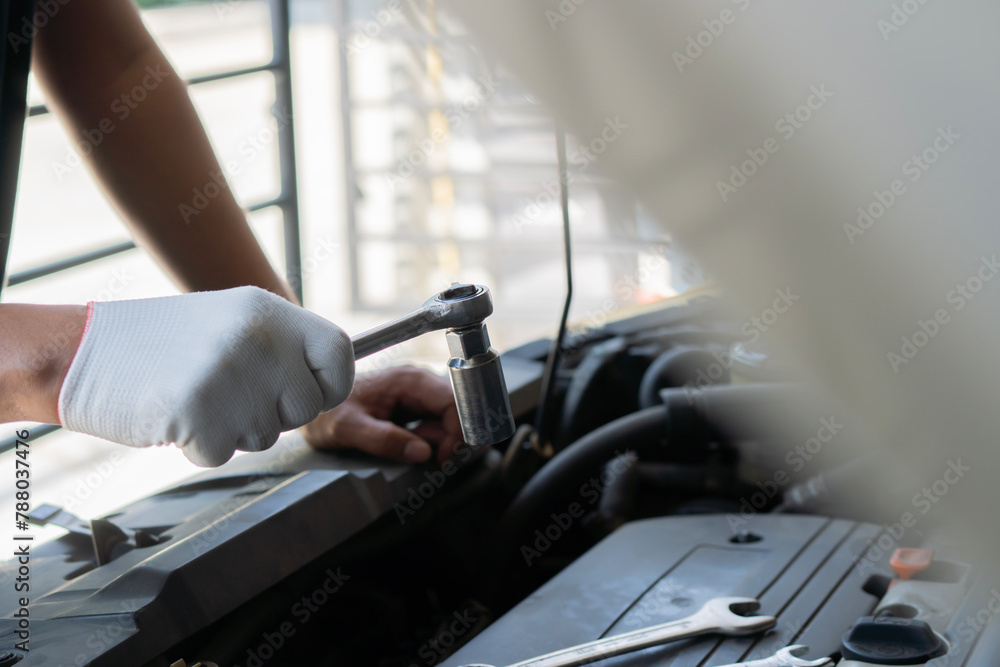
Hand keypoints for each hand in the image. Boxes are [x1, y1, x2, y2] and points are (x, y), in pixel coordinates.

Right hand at [58, 286, 354, 465]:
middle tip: (229, 395)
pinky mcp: (202, 415)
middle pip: (305, 406)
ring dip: (233, 430)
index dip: (330, 383)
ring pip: (265, 435)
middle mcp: (259, 340)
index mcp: (269, 312)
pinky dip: (199, 446)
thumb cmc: (159, 343)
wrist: (82, 351)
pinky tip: (174, 415)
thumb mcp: (231, 321)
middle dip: (273, 415)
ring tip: (195, 396)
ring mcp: (232, 377)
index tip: (312, 393)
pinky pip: (223, 453)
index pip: (339, 353)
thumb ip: (281, 345)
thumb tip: (326, 380)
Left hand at [302, 365, 462, 462]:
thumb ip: (384, 440)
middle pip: (457, 413)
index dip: (457, 431)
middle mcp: (419, 385)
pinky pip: (435, 429)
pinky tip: (409, 449)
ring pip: (448, 424)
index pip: (454, 401)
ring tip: (406, 450)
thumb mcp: (348, 428)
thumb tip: (422, 453)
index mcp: (408, 381)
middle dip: (448, 441)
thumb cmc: (326, 411)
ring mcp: (418, 398)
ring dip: (437, 444)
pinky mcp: (414, 411)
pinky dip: (429, 445)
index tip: (444, 457)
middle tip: (427, 459)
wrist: (312, 407)